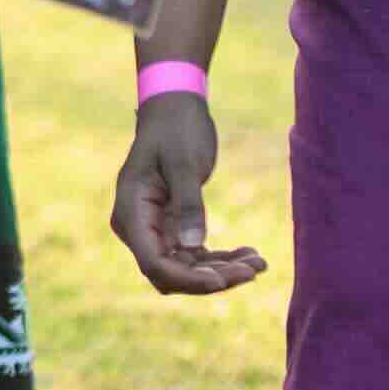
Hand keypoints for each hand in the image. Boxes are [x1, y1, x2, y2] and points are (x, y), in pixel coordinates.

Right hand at [110, 89, 264, 295]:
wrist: (174, 109)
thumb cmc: (176, 129)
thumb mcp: (184, 163)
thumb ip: (187, 205)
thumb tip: (193, 247)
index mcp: (130, 211)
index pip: (153, 261)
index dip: (187, 278)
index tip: (223, 280)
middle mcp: (138, 227)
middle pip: (170, 273)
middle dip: (210, 278)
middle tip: (252, 270)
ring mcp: (154, 229)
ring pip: (186, 269)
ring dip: (221, 271)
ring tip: (258, 263)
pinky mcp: (172, 228)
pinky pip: (196, 256)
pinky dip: (222, 259)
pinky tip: (251, 255)